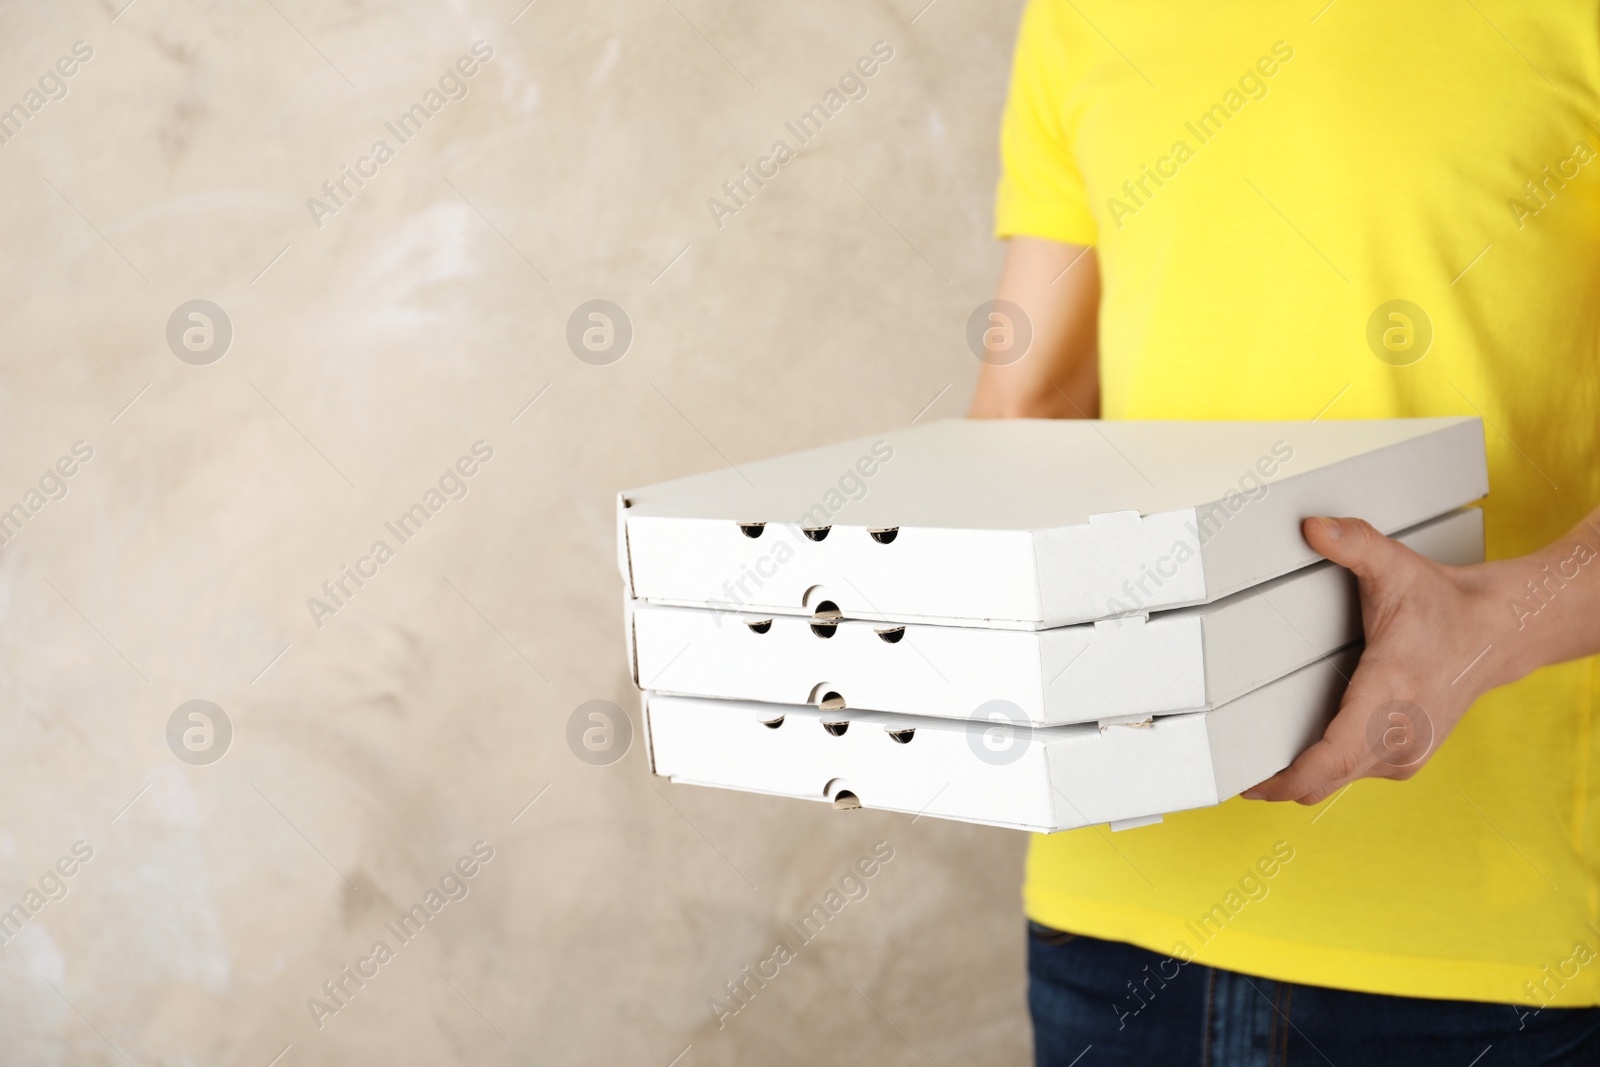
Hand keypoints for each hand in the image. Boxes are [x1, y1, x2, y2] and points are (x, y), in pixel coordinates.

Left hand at [1243, 516, 1522, 804]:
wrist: (1497, 633)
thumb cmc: (1444, 606)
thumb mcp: (1396, 566)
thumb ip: (1354, 543)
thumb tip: (1313, 527)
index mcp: (1389, 695)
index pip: (1332, 758)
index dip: (1288, 778)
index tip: (1251, 783)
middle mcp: (1398, 735)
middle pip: (1324, 781)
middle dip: (1278, 782)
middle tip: (1233, 770)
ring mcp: (1404, 754)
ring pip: (1337, 782)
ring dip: (1300, 776)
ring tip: (1258, 761)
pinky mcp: (1405, 759)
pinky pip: (1353, 775)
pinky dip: (1324, 770)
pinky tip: (1301, 751)